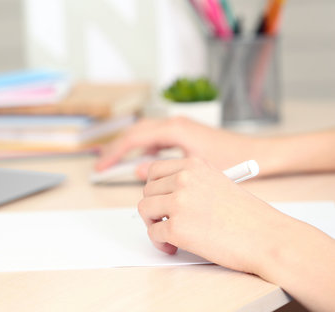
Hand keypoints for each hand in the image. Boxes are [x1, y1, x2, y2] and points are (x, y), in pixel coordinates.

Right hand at [95, 117, 256, 179]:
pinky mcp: (184, 133)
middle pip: (134, 132)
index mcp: (174, 129)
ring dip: (128, 147)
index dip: (114, 153)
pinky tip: (142, 162)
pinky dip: (143, 149)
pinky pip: (155, 138)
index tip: (102, 167)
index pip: (134, 138)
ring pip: (143, 134)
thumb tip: (139, 171)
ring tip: (115, 164)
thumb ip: (163, 172)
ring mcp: (179, 126)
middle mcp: (174, 123)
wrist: (258, 153)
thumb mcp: (193, 169)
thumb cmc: (232, 159)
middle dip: (116, 149)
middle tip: (101, 166)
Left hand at [137, 157, 288, 274]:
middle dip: (154, 207)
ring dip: (153, 224)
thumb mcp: (218, 183)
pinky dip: (160, 243)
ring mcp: (179, 203)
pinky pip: (153, 234)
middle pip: (147, 190)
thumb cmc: (249, 216)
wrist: (268, 238)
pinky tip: (174, 247)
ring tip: (168, 234)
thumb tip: (164, 192)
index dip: (154, 187)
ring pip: (145, 210)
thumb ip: (191, 182)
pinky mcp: (177, 228)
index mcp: (194, 165)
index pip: (155, 170)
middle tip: (165, 220)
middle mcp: (184, 179)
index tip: (159, 199)